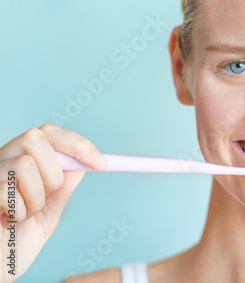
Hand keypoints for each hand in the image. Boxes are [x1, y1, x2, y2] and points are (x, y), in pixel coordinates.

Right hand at [0, 124, 106, 281]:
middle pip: (35, 137)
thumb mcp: (49, 211)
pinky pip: (7, 191)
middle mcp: (1, 161)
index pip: (49, 133)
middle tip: (46, 198)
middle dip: (53, 172)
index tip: (102, 164)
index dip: (77, 144)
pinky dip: (18, 212)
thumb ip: (63, 187)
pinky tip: (8, 222)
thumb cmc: (15, 243)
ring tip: (23, 216)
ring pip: (25, 165)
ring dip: (35, 198)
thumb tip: (86, 162)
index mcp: (19, 160)